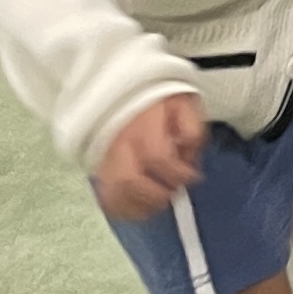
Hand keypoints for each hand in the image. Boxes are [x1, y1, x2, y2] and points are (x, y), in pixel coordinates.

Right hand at [89, 95, 207, 222]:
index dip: (178, 174)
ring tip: (156, 204)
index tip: (193, 177)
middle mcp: (118, 142)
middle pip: (128, 180)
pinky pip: (104, 195)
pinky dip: (121, 208)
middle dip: (154, 196)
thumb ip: (191, 130)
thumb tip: (188, 157)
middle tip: (171, 195)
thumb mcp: (184, 103)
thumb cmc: (158, 97)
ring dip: (138, 206)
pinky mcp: (98, 166)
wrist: (123, 84)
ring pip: (112, 193)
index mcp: (142, 124)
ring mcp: (105, 156)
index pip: (157, 156)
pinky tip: (138, 209)